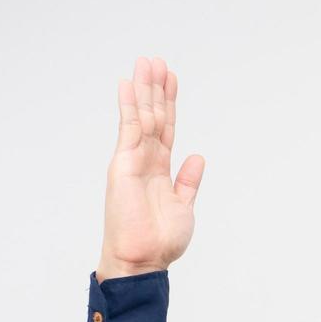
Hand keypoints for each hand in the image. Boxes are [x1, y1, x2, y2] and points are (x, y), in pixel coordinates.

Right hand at [96, 56, 204, 280]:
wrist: (144, 260)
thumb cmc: (161, 240)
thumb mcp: (183, 206)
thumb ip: (188, 181)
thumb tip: (197, 157)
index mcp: (160, 170)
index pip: (166, 130)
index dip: (169, 105)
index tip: (171, 81)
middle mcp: (145, 161)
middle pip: (153, 117)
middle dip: (157, 90)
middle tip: (158, 61)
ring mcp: (133, 161)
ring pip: (141, 117)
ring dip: (145, 90)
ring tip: (147, 63)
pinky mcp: (123, 164)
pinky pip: (127, 129)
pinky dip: (129, 106)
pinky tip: (129, 85)